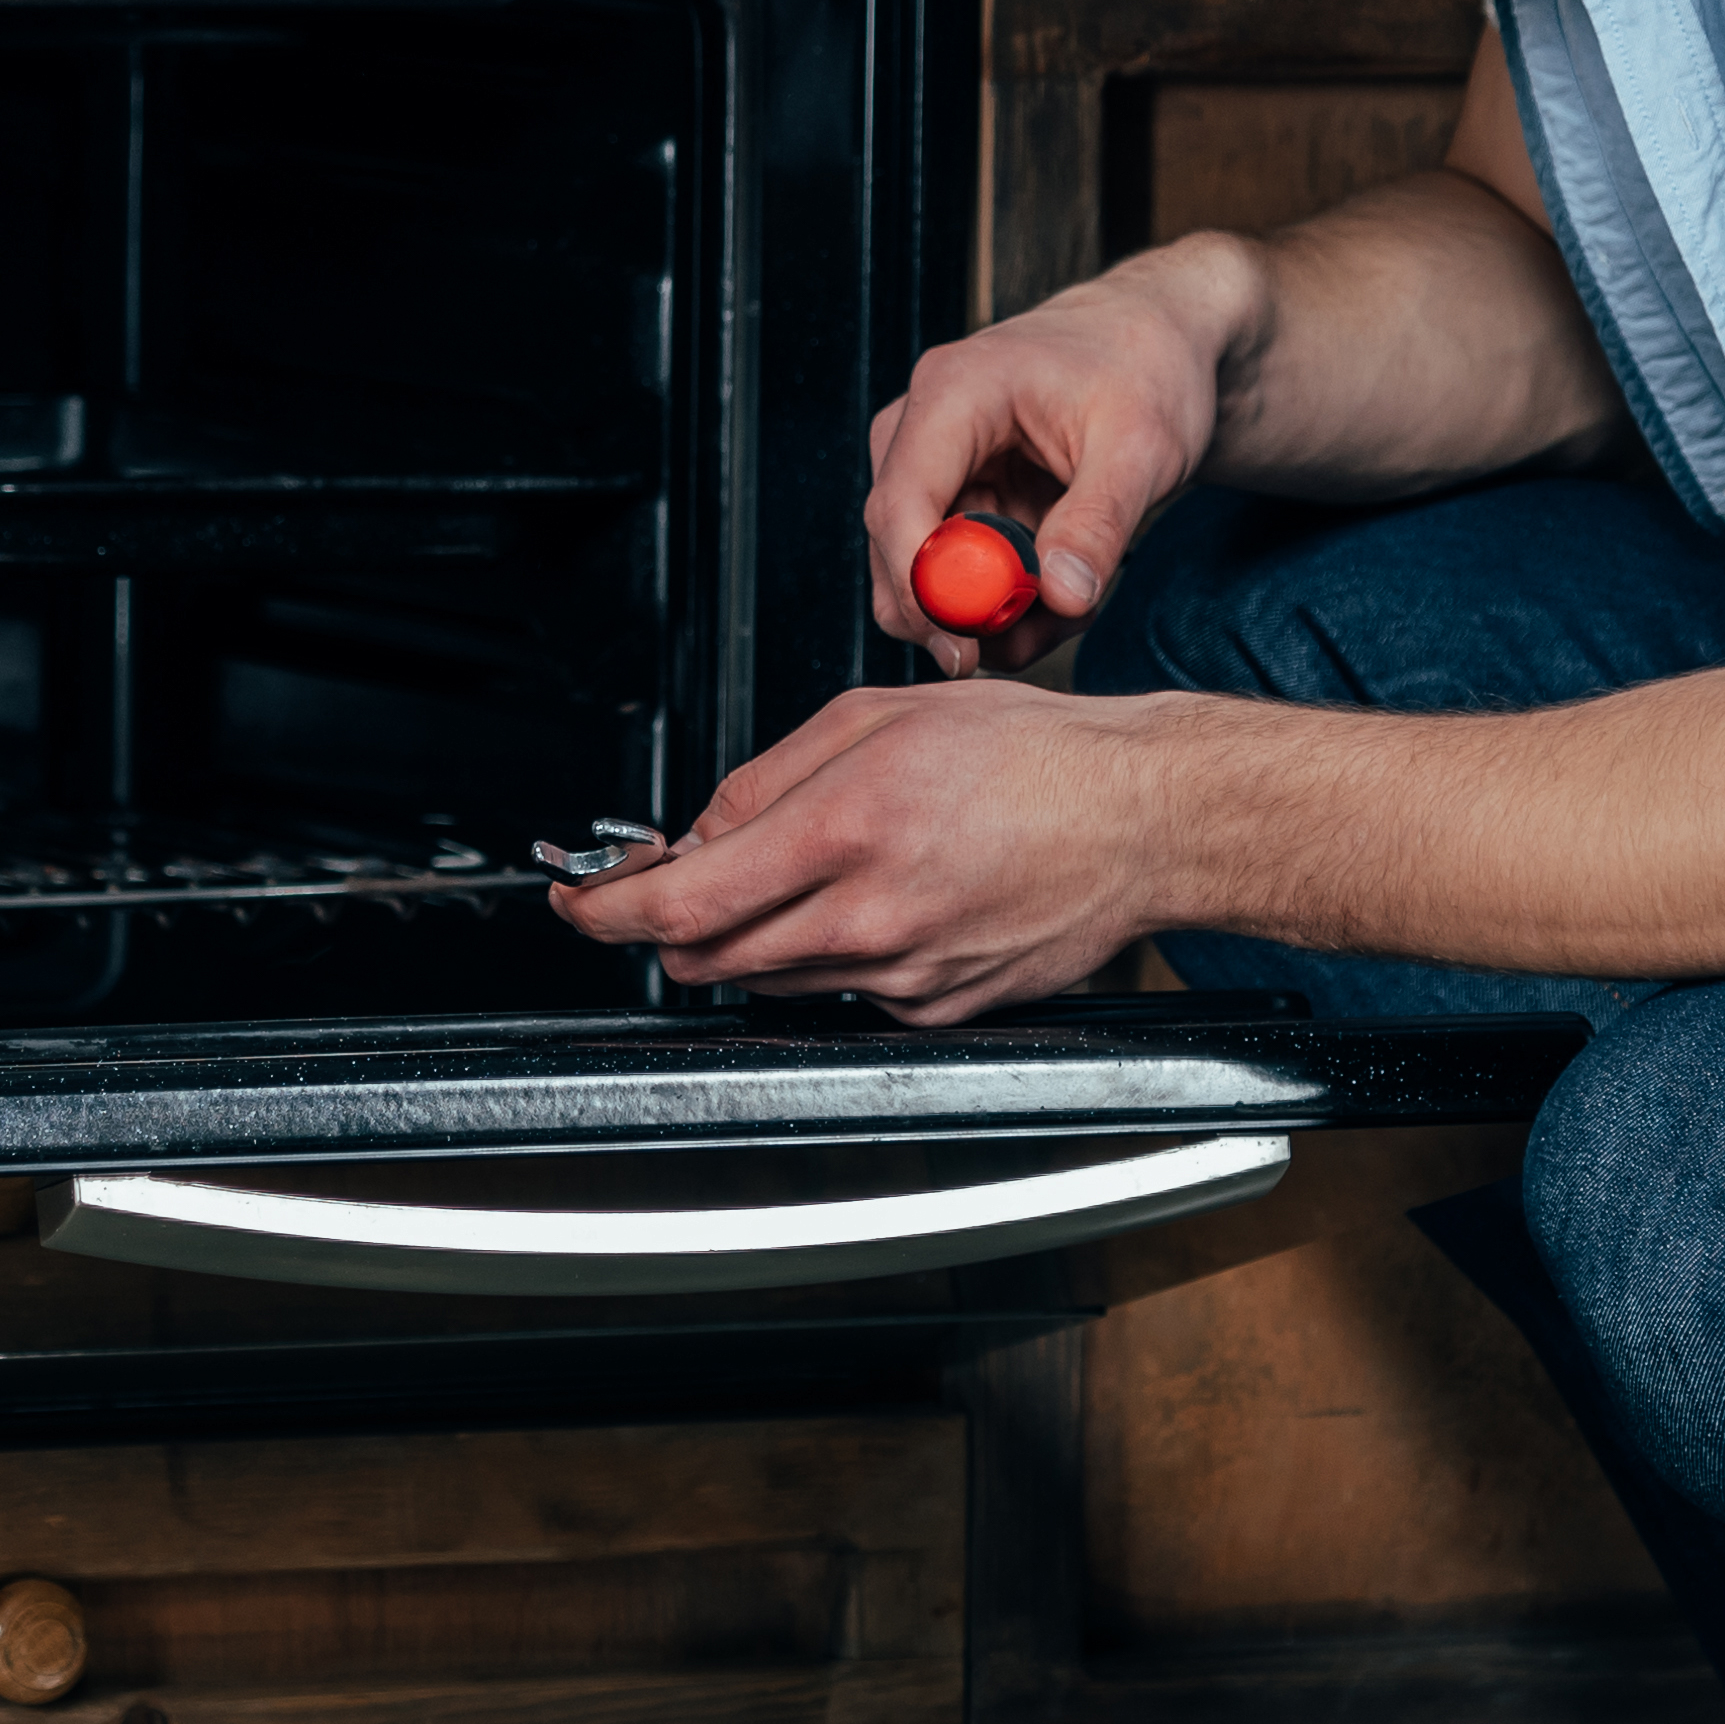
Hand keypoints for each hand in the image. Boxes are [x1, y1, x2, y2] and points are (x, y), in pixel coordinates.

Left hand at [550, 680, 1200, 1019]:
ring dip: (747, 941)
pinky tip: (878, 902)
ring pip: (769, 981)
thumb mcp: (877, 717)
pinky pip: (843, 993)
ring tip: (800, 877)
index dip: (606, 911)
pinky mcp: (936, 1005)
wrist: (1143, 820)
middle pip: (708, 958)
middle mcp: (869, 914)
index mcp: (846, 828)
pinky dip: (830, 955)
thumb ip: (769, 776)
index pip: (682, 900)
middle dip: (667, 929)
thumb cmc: (1033, 757)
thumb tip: (698, 828)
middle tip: (674, 886)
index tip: (580, 903)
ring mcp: (904, 972)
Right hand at [860, 249, 1241, 676]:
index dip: (922, 585)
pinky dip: (1004, 602)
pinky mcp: (952, 497)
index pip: (900, 503)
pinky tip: (1065, 588)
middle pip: (895, 550)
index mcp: (952, 392)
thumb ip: (1098, 522)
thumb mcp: (1141, 446)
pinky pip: (954, 575)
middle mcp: (920, 428)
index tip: (969, 644)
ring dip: (991, 615)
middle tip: (1038, 642)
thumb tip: (1060, 599)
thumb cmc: (1147, 370)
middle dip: (960, 614)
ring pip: (922, 576)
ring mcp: (931, 466)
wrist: (1154, 342)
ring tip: (1076, 604)